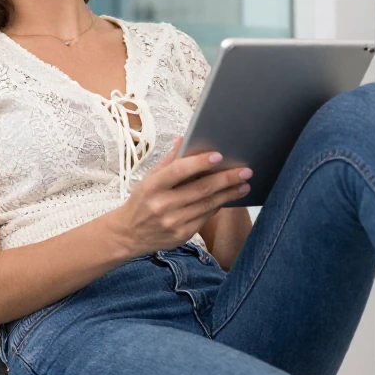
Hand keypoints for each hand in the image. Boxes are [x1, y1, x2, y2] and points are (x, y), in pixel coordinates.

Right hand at [113, 135, 251, 256]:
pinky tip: (228, 198)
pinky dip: (217, 206)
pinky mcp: (181, 235)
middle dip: (226, 179)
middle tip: (245, 171)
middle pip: (200, 189)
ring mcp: (172, 222)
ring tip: (244, 184)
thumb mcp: (149, 178)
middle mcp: (162, 205)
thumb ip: (168, 161)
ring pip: (207, 205)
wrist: (129, 234)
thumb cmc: (142, 200)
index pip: (179, 171)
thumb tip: (184, 139)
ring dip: (228, 194)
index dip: (200, 163)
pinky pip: (205, 218)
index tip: (219, 155)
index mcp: (152, 186)